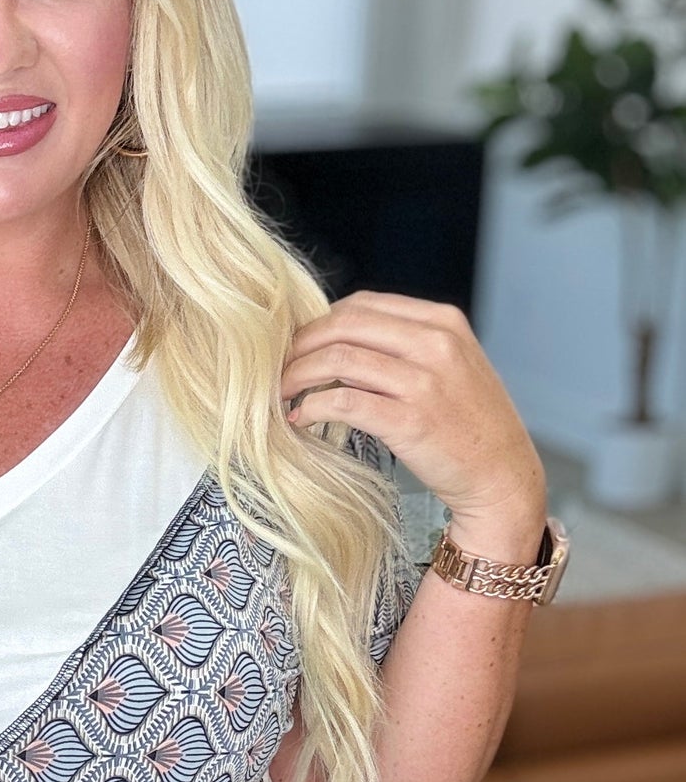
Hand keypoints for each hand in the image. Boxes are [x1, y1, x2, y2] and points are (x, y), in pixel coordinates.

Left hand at [281, 292, 546, 557]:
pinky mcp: (410, 421)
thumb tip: (338, 343)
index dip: (320, 323)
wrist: (503, 476)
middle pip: (344, 326)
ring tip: (280, 394)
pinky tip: (300, 419)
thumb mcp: (450, 366)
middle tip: (278, 368)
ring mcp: (424, 382)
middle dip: (301, 345)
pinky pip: (342, 403)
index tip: (300, 346)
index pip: (363, 305)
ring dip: (298, 376)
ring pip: (338, 361)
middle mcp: (435, 344)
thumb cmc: (470, 426)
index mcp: (443, 322)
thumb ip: (405, 346)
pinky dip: (311, 408)